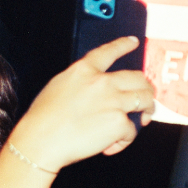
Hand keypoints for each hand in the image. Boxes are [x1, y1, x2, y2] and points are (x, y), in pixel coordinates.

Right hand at [10, 38, 153, 173]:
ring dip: (147, 111)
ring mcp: (113, 101)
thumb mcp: (58, 88)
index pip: (108, 51)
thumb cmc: (42, 120)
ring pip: (145, 100)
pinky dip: (123, 140)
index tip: (133, 42)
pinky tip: (109, 146)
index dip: (123, 45)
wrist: (40, 141)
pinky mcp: (119, 123)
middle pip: (137, 77)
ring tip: (142, 119)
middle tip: (145, 97)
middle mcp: (102, 82)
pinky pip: (132, 130)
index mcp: (83, 71)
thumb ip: (80, 83)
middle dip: (145, 87)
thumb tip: (93, 91)